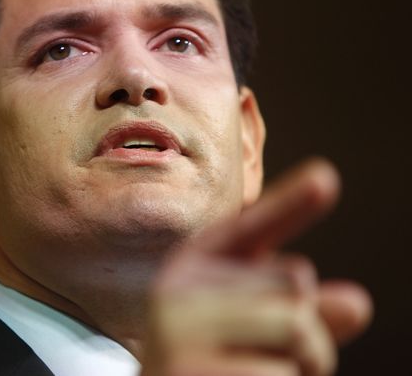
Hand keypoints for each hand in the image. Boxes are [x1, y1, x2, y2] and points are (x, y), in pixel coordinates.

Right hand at [141, 159, 372, 375]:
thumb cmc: (211, 365)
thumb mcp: (252, 331)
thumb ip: (297, 307)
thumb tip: (358, 300)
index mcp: (188, 271)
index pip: (247, 228)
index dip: (288, 203)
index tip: (326, 177)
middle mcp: (175, 293)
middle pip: (295, 281)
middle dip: (309, 326)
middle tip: (264, 354)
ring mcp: (179, 335)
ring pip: (299, 327)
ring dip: (306, 362)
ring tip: (253, 373)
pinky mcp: (192, 373)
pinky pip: (283, 375)